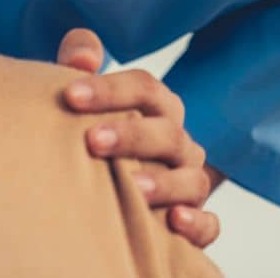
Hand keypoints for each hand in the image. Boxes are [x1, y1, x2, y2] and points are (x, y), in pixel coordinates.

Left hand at [57, 28, 221, 249]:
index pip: (144, 88)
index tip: (70, 95)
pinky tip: (174, 221)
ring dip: (165, 182)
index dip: (110, 89)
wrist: (110, 196)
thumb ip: (79, 67)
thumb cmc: (96, 139)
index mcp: (157, 110)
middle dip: (132, 135)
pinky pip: (208, 224)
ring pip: (192, 178)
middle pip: (168, 132)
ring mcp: (190, 183)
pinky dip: (197, 223)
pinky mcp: (196, 223)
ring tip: (134, 186)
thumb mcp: (82, 103)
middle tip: (92, 140)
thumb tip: (82, 55)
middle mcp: (178, 144)